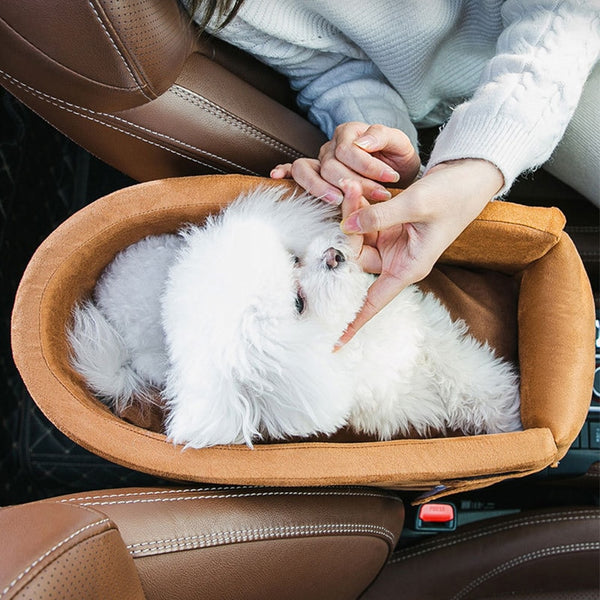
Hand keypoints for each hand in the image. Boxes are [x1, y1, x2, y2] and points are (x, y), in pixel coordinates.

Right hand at [271, 122, 420, 204]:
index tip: (389, 180)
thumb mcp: (400, 145)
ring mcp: (319, 160)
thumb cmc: (396, 161)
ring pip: (307, 170)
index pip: (348, 150)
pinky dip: (283, 171)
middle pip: (330, 165)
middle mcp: (331, 145)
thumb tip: (360, 143)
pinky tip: (276, 175)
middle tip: (378, 195)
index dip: (368, 167)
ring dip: (322, 188)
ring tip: (338, 200)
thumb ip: (383, 137)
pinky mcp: (314, 174)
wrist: (397, 174)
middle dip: (354, 184)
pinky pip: (294, 170)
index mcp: (349, 132)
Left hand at [336, 158, 503, 347]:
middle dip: (346, 231)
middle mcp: (396, 260)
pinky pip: (361, 223)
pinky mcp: (386, 227)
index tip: (335, 342)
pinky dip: (356, 208)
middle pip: (356, 258)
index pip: (374, 302)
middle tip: (348, 195)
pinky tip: (357, 190)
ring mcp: (389, 243)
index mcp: (408, 268)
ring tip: (352, 187)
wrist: (468, 176)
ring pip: (354, 238)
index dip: (353, 322)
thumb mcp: (418, 204)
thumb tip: (345, 226)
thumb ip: (379, 216)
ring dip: (350, 214)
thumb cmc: (453, 195)